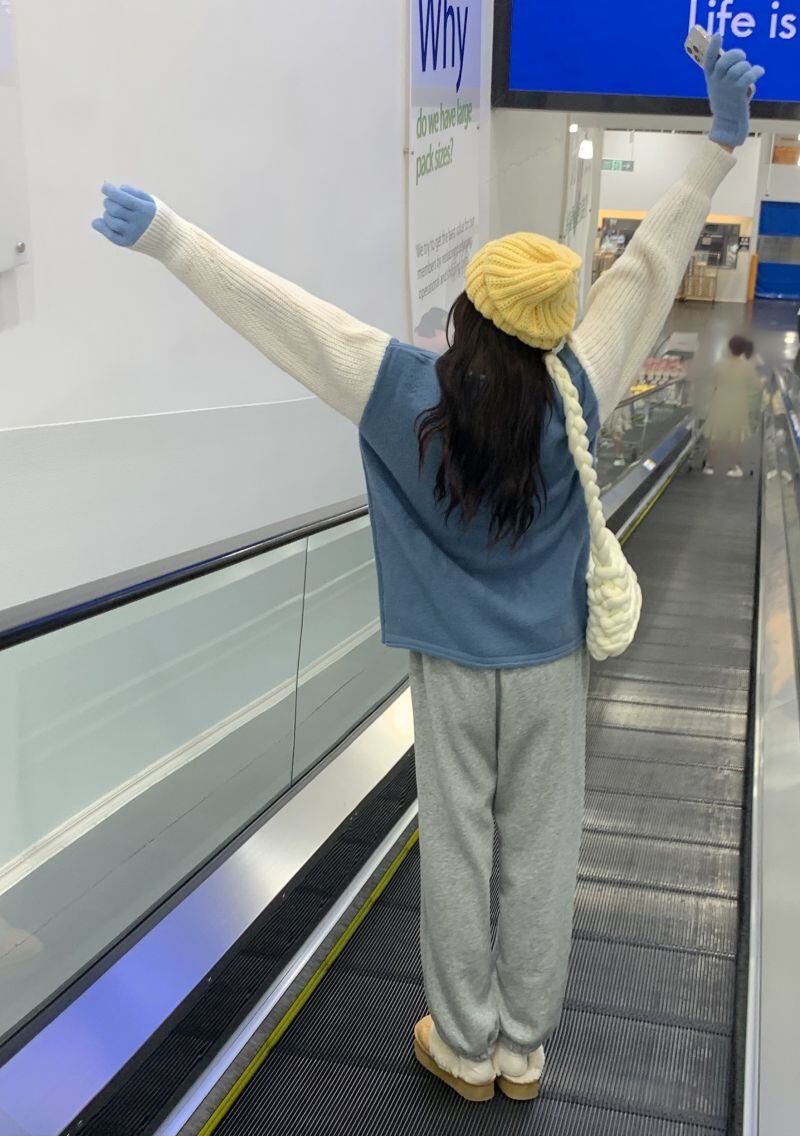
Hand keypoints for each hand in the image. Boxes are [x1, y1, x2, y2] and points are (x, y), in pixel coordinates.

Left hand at [92, 184, 155, 246]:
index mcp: (144, 209)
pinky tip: (98, 222)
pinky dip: (101, 227)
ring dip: (106, 214)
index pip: (124, 198)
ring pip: (111, 221)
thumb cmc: (155, 215)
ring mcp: (132, 234)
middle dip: (108, 202)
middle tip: (110, 201)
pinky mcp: (128, 243)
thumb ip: (133, 193)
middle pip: (115, 210)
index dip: (111, 191)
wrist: (168, 239)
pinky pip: (111, 235)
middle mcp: (138, 222)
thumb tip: (115, 189)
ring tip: (111, 212)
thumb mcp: (150, 200)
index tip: (104, 187)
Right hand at [704, 34, 764, 149]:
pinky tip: (759, 71)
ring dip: (747, 66)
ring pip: (739, 68)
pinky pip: (748, 76)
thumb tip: (734, 57)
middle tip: (742, 56)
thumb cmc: (724, 102)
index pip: (709, 60)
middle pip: (726, 61)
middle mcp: (717, 82)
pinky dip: (756, 71)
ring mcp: (727, 87)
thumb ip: (721, 72)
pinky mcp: (738, 92)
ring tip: (750, 71)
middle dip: (736, 54)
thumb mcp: (717, 86)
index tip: (718, 34)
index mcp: (710, 78)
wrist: (727, 122)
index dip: (713, 47)